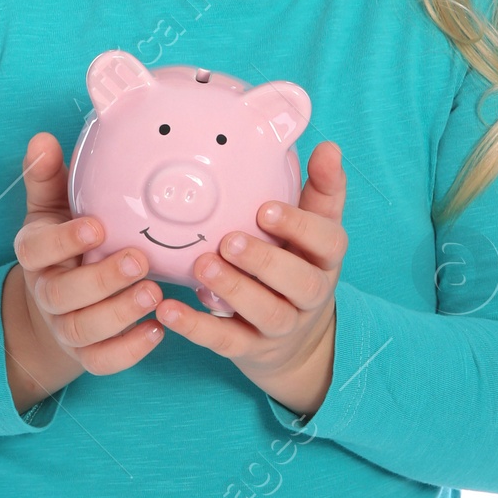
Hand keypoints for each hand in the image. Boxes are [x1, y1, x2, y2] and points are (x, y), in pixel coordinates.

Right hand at [2, 131, 164, 409]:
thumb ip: (48, 178)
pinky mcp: (86, 354)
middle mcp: (47, 293)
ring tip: (156, 294)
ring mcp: (65, 327)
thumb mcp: (52, 209)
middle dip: (102, 280)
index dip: (64, 241)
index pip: (37, 250)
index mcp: (35, 254)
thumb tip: (42, 139)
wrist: (56, 304)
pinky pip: (102, 361)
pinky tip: (158, 330)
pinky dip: (129, 351)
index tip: (97, 226)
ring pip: (84, 329)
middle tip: (139, 260)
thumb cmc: (64, 244)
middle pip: (64, 294)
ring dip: (120, 314)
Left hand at [154, 141, 346, 420]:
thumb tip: (329, 147)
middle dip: (265, 261)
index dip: (301, 226)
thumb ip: (321, 190)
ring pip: (267, 314)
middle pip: (301, 283)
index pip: (328, 242)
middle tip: (228, 240)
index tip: (266, 208)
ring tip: (202, 266)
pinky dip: (197, 328)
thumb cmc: (298, 265)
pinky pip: (227, 342)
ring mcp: (282, 326)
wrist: (297, 342)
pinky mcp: (251, 350)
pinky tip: (168, 310)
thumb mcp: (315, 231)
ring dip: (234, 290)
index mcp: (325, 259)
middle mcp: (310, 294)